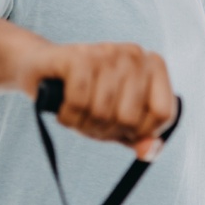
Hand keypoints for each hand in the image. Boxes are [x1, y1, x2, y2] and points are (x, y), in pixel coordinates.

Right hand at [20, 42, 176, 158]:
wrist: (40, 68)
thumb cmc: (85, 95)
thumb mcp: (117, 120)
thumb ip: (138, 137)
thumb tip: (148, 152)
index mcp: (153, 66)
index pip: (163, 114)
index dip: (141, 133)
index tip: (123, 130)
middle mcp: (134, 54)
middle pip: (129, 118)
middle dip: (105, 130)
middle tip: (91, 121)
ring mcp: (107, 52)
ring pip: (102, 111)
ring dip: (82, 124)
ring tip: (75, 113)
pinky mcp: (79, 56)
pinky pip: (78, 101)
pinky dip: (67, 115)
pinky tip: (63, 108)